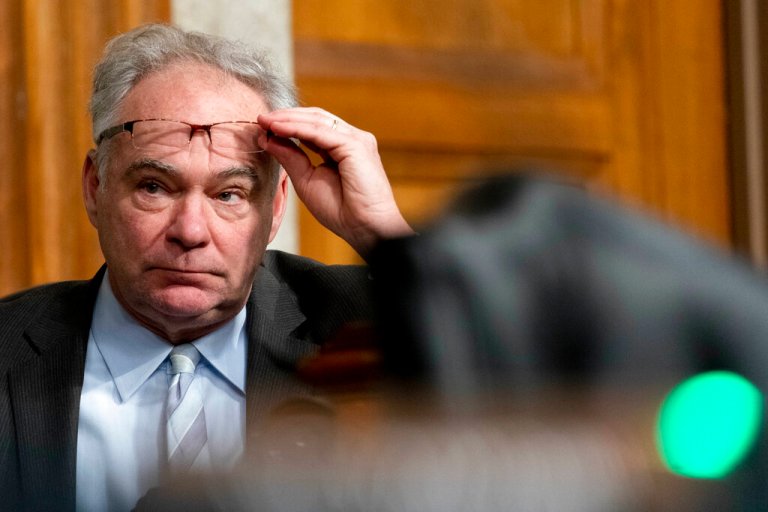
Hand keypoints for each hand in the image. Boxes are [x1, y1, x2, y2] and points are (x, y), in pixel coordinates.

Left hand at [257, 107, 413, 255]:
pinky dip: (296, 128)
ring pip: (316, 121)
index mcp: (343, 148)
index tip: (263, 127)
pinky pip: (319, 132)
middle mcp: (352, 139)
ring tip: (265, 121)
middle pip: (315, 118)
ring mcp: (356, 140)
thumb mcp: (307, 181)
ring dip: (288, 119)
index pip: (313, 127)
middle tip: (260, 119)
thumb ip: (291, 158)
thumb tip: (268, 139)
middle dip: (286, 116)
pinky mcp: (355, 145)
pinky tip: (277, 128)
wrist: (365, 228)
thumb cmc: (342, 211)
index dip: (288, 124)